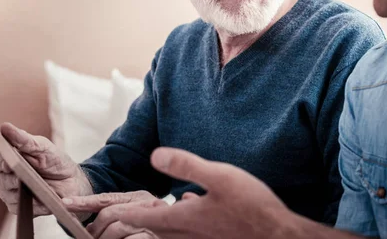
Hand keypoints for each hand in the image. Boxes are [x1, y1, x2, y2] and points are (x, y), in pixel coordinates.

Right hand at [0, 122, 92, 216]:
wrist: (72, 181)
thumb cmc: (55, 161)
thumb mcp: (43, 147)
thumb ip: (24, 139)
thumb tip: (5, 127)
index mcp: (11, 159)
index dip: (1, 161)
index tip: (9, 162)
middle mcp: (7, 176)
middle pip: (0, 179)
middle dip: (11, 178)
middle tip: (21, 177)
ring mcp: (11, 192)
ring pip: (7, 194)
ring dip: (20, 191)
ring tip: (35, 186)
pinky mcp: (19, 207)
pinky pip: (19, 207)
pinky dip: (30, 203)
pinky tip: (40, 198)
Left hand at [63, 191, 166, 237]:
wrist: (193, 224)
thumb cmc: (165, 225)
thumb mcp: (142, 212)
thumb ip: (121, 213)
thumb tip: (90, 227)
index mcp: (140, 197)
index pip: (107, 199)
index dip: (84, 201)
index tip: (65, 202)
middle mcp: (148, 205)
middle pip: (110, 214)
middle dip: (95, 230)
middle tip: (88, 237)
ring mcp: (154, 222)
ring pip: (118, 229)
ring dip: (105, 238)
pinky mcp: (157, 237)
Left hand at [102, 147, 290, 238]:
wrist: (278, 235)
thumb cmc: (252, 207)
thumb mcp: (219, 176)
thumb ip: (186, 165)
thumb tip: (155, 155)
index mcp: (185, 218)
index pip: (145, 217)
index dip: (125, 213)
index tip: (108, 213)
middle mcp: (190, 233)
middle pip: (153, 230)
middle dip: (135, 222)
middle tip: (121, 215)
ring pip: (170, 234)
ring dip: (157, 223)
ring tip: (150, 212)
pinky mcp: (215, 238)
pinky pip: (188, 234)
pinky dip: (180, 223)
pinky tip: (191, 206)